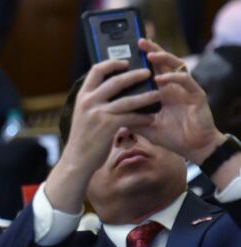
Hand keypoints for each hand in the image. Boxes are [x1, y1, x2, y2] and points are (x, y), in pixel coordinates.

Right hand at [61, 59, 158, 175]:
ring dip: (146, 96)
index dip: (112, 63)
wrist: (76, 160)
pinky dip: (143, 117)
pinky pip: (131, 117)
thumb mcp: (83, 115)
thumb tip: (114, 90)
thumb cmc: (83, 138)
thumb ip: (95, 102)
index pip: (96, 70)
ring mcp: (99, 113)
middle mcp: (89, 102)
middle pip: (116, 80)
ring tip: (158, 94)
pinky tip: (151, 118)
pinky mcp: (108, 125)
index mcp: (82, 96)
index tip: (125, 62)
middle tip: (148, 73)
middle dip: (135, 75)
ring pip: (128, 99)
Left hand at [134, 39, 224, 163]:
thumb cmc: (169, 136)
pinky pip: (186, 81)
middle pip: (162, 63)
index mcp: (160, 91)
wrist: (192, 148)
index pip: (149, 70)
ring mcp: (185, 88)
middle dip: (151, 51)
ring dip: (163, 59)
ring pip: (176, 66)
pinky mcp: (196, 94)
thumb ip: (128, 117)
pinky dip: (173, 78)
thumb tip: (105, 113)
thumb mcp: (143, 126)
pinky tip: (161, 78)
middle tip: (139, 42)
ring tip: (149, 56)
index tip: (124, 54)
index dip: (140, 61)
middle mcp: (173, 86)